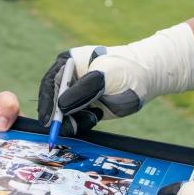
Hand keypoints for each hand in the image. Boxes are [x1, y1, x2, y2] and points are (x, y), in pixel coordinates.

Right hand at [36, 23, 193, 135]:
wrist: (146, 77)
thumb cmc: (125, 70)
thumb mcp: (104, 77)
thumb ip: (83, 90)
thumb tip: (61, 105)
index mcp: (68, 63)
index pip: (50, 84)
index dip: (46, 102)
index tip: (48, 119)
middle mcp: (69, 79)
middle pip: (54, 102)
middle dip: (59, 117)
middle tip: (62, 130)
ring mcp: (77, 95)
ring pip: (65, 115)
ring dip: (74, 120)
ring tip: (94, 115)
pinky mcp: (86, 108)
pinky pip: (77, 121)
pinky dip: (84, 123)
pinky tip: (98, 115)